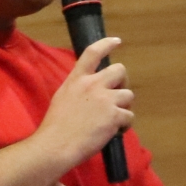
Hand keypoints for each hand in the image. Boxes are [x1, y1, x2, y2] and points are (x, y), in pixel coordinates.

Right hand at [33, 37, 133, 169]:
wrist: (57, 145)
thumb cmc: (55, 126)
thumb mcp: (62, 97)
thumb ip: (78, 89)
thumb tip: (90, 91)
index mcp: (77, 79)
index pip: (93, 52)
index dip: (107, 44)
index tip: (116, 41)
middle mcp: (92, 84)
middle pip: (120, 70)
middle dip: (123, 82)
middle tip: (119, 96)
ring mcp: (105, 99)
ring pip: (128, 95)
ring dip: (125, 107)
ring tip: (114, 120)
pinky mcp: (114, 115)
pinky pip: (129, 116)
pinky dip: (125, 125)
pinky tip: (115, 132)